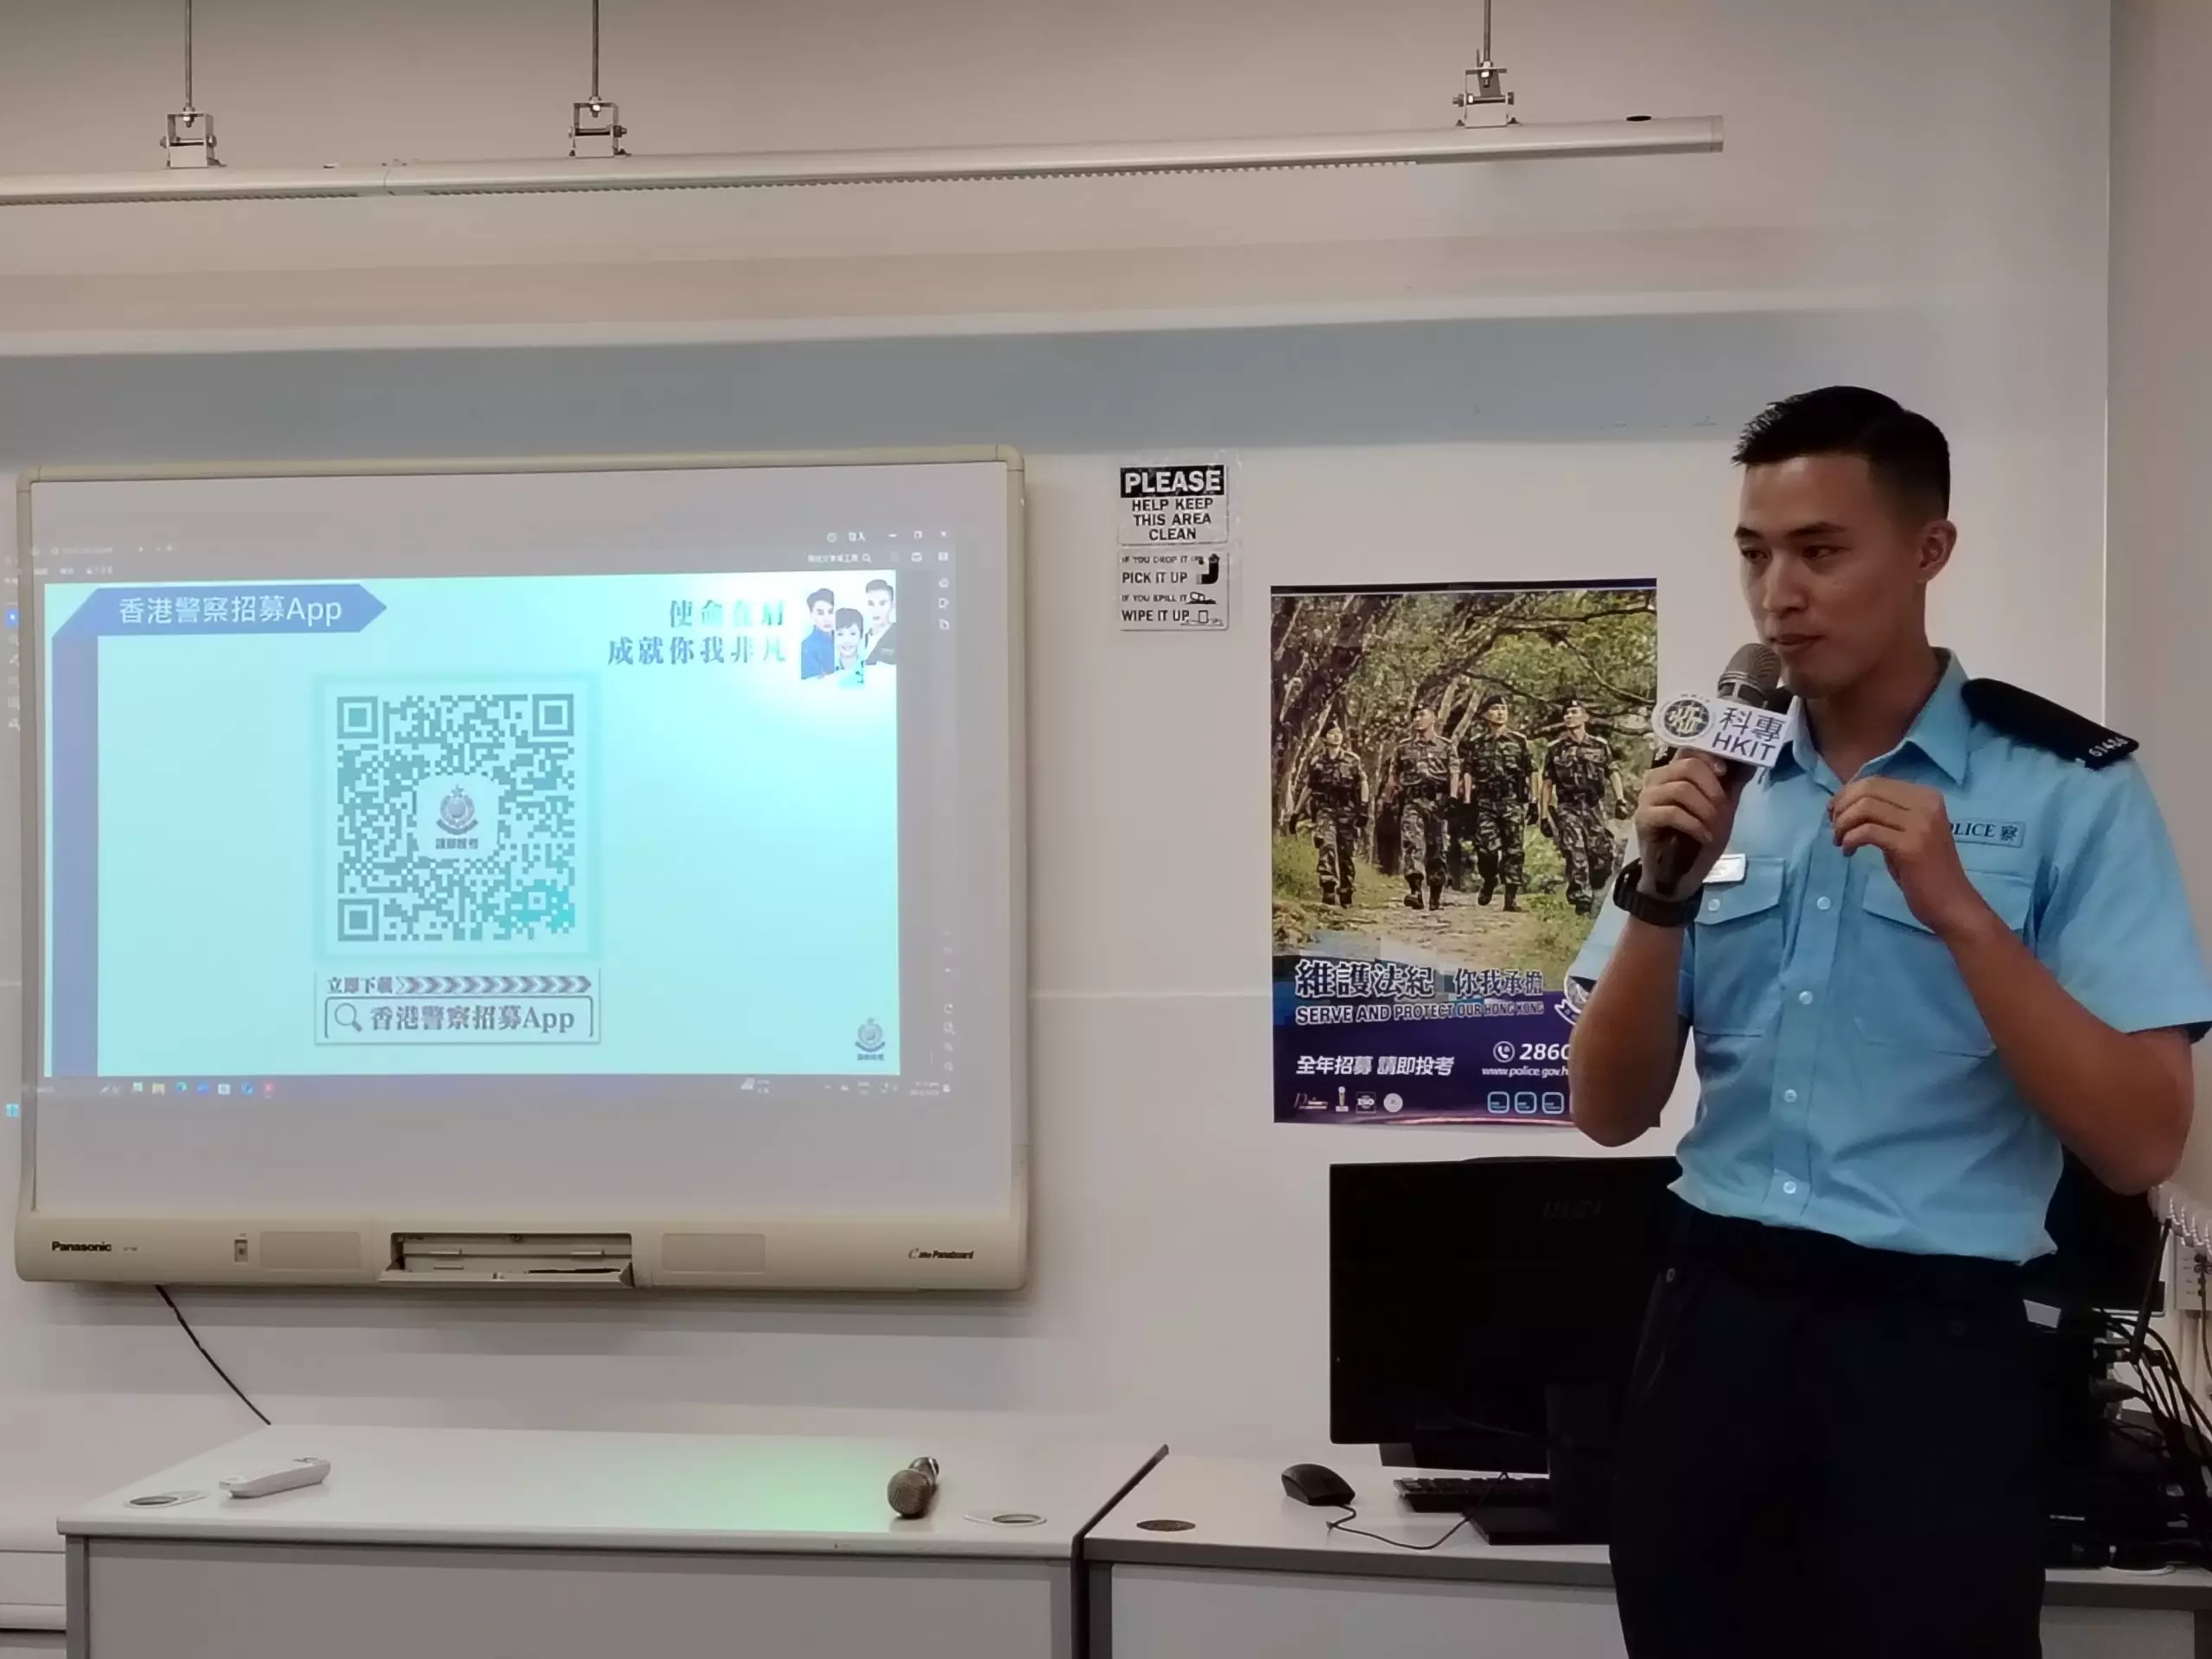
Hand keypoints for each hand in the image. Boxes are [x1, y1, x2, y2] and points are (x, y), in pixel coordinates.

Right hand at [1632, 753, 1739, 896]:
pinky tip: (1704, 836)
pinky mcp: (1643, 819)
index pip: (1689, 750)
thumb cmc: (1700, 836)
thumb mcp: (1723, 806)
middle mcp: (1656, 779)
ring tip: (1713, 826)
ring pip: (1681, 789)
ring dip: (1705, 809)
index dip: (1709, 758)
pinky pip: (1672, 813)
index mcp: (1673, 772)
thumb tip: (1752, 760)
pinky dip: (1694, 825)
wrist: (1682, 873)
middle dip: (1712, 788)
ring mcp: (1647, 798)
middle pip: (1687, 766)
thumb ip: (1733, 783)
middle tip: (1721, 807)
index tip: (1724, 773)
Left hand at [1828, 778, 1990, 938]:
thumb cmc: (1925, 870)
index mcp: (1927, 796)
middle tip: (1833, 827)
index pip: (1876, 782)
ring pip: (1865, 807)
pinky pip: (1867, 831)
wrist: (1952, 903)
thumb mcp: (1907, 832)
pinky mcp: (1910, 846)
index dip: (1848, 793)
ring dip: (1843, 824)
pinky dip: (1850, 840)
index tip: (1834, 811)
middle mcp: (1927, 804)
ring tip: (1840, 841)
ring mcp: (1921, 824)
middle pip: (1868, 790)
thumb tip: (1846, 801)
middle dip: (1842, 806)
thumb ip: (1886, 813)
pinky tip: (1849, 852)